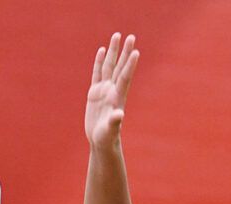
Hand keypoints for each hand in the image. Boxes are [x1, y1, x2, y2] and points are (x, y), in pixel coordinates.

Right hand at [85, 33, 138, 149]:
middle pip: (119, 67)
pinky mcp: (95, 93)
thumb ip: (114, 122)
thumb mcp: (110, 130)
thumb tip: (119, 115)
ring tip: (116, 36)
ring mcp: (104, 90)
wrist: (101, 140)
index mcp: (117, 97)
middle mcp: (112, 90)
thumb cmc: (107, 137)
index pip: (124, 78)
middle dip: (124, 52)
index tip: (135, 51)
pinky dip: (99, 62)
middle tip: (130, 36)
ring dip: (113, 52)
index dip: (129, 65)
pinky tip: (102, 51)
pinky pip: (98, 73)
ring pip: (109, 66)